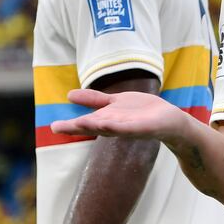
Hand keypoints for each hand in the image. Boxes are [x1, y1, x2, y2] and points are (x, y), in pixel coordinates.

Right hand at [50, 89, 187, 141]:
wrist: (169, 120)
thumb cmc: (141, 112)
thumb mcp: (114, 102)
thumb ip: (94, 99)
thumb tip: (69, 95)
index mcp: (106, 120)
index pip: (85, 123)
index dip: (70, 125)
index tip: (53, 126)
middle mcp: (115, 126)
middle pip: (93, 126)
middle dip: (76, 127)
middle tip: (56, 128)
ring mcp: (129, 128)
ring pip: (109, 127)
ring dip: (94, 126)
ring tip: (79, 123)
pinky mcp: (143, 128)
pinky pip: (128, 128)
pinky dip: (118, 126)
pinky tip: (107, 123)